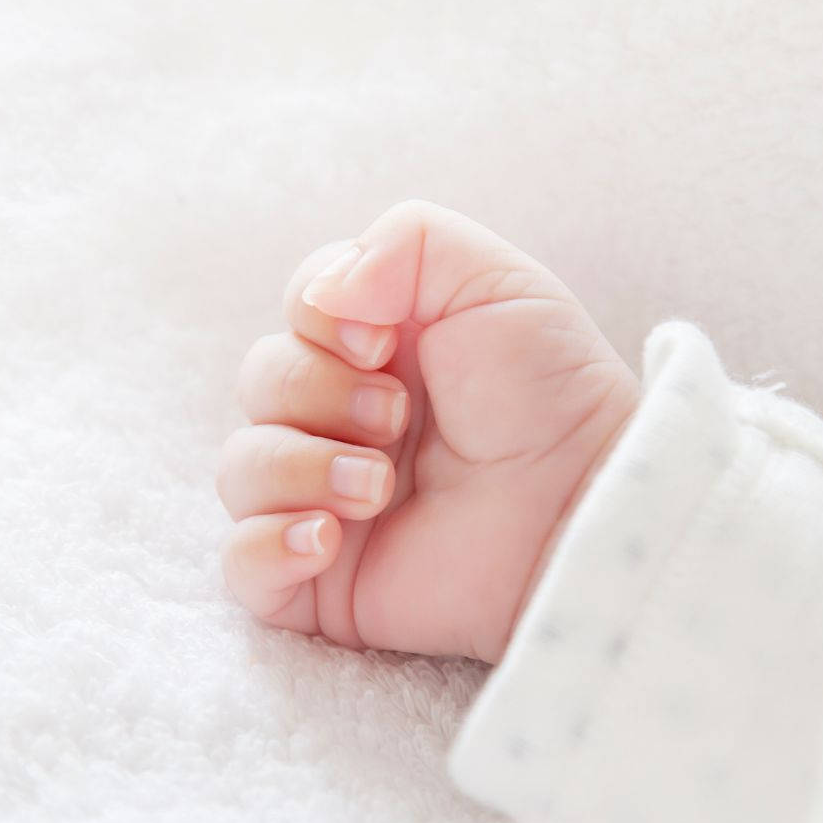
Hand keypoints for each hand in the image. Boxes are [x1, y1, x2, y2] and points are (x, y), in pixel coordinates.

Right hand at [218, 201, 639, 660]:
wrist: (583, 509)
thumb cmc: (552, 398)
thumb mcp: (496, 282)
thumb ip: (405, 242)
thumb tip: (321, 295)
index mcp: (375, 349)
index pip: (295, 309)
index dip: (319, 318)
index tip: (381, 342)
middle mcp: (343, 421)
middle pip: (260, 382)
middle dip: (318, 393)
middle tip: (397, 419)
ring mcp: (327, 501)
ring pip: (240, 469)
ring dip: (300, 468)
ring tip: (378, 490)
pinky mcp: (323, 581)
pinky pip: (240, 563)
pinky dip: (266, 544)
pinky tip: (327, 539)